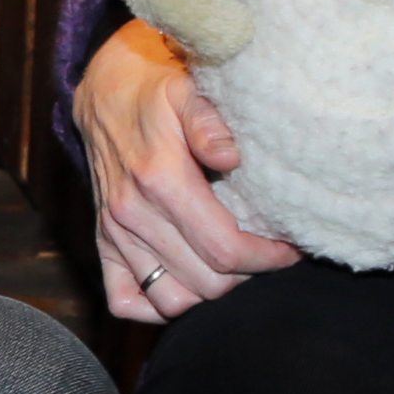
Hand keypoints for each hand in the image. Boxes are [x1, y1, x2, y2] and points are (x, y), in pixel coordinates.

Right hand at [74, 21, 299, 322]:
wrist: (105, 91)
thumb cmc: (157, 90)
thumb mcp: (188, 90)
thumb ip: (209, 122)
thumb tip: (232, 156)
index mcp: (159, 179)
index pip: (224, 249)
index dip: (267, 258)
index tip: (290, 245)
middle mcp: (132, 213)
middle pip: (206, 282)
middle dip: (247, 274)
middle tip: (268, 251)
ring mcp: (114, 233)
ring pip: (172, 300)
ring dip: (209, 290)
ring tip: (232, 264)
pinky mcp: (102, 242)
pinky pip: (127, 301)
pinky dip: (159, 303)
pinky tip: (187, 279)